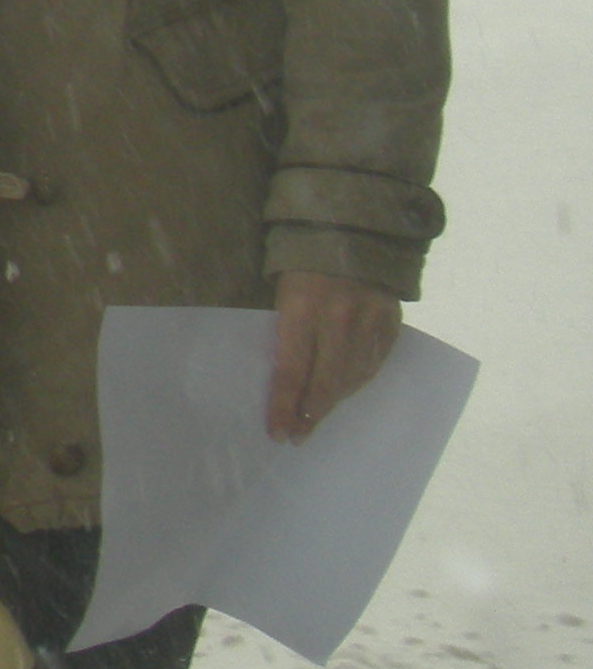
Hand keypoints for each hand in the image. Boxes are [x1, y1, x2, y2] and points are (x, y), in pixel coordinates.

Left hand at [268, 272, 399, 442]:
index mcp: (302, 308)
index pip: (291, 370)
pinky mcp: (391, 324)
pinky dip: (356, 383)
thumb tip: (284, 382)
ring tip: (315, 419)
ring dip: (333, 403)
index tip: (277, 432)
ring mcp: (369, 323)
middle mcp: (339, 319)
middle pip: (325, 381)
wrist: (355, 232)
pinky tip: (343, 394)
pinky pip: (373, 365)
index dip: (283, 405)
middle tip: (297, 436)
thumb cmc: (304, 265)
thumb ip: (286, 333)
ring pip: (352, 378)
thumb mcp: (283, 292)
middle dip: (309, 414)